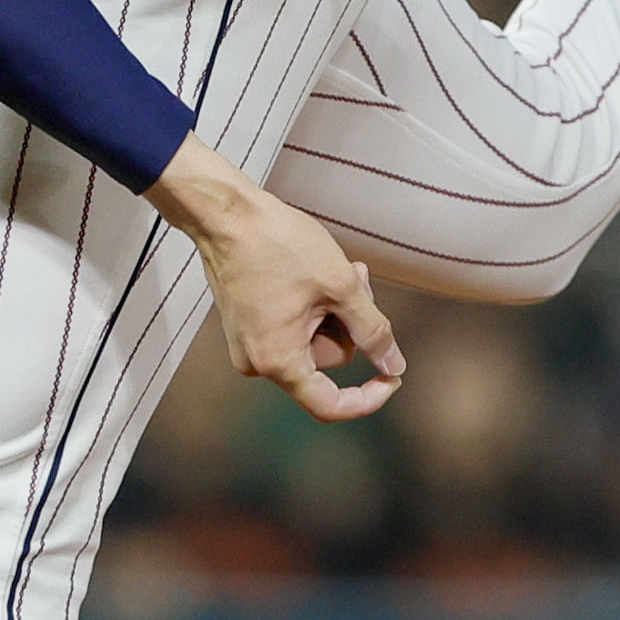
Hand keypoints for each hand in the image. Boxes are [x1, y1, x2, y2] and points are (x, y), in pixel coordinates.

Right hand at [144, 136, 402, 421]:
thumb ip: (373, 331)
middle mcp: (257, 363)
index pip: (329, 406)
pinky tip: (317, 273)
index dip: (368, 397)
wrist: (225, 213)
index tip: (391, 376)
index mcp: (279, 361)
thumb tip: (394, 364)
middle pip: (326, 361)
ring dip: (334, 309)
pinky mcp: (245, 326)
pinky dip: (312, 307)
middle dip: (349, 324)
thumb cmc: (279, 244)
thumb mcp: (341, 286)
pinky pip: (291, 330)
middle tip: (357, 280)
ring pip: (312, 342)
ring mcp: (247, 344)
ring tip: (339, 269)